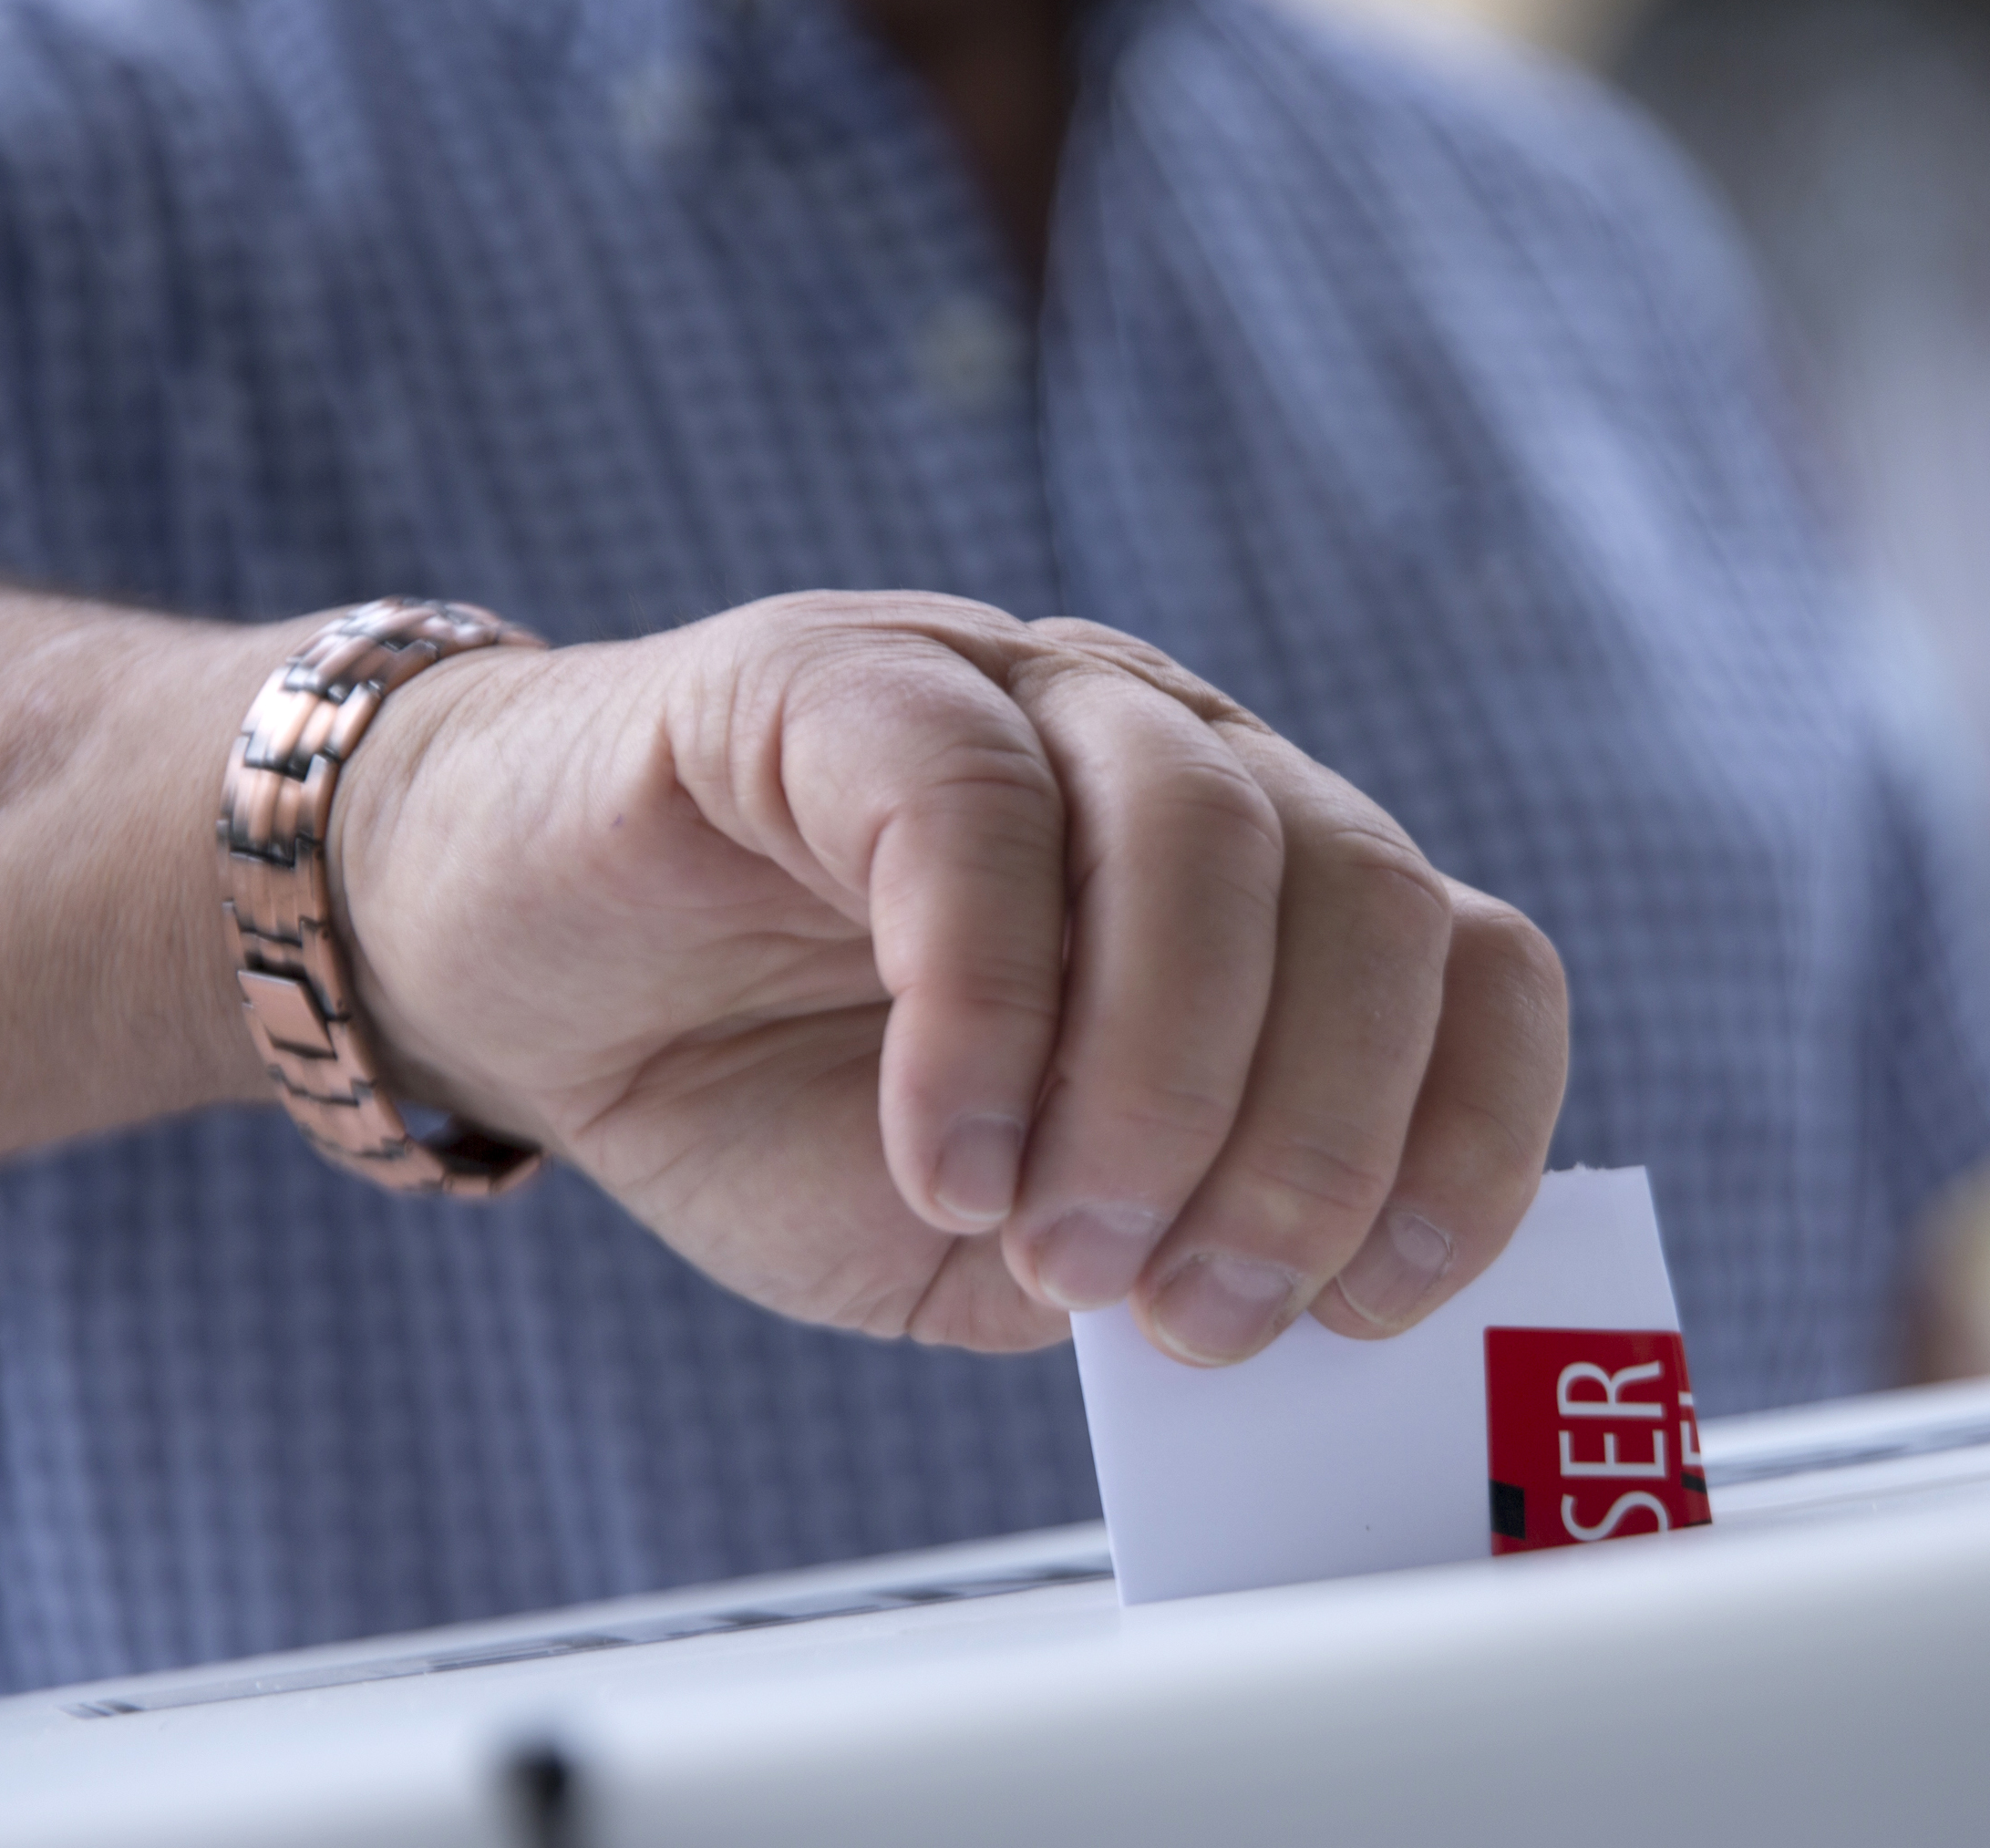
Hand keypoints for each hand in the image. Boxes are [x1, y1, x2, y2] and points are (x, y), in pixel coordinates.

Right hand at [331, 592, 1568, 1361]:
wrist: (521, 981)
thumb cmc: (782, 1102)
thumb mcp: (1008, 1237)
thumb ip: (1153, 1255)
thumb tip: (1291, 1306)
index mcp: (1260, 887)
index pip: (1467, 959)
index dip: (1466, 1133)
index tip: (1378, 1303)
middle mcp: (1173, 757)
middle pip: (1365, 893)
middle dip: (1310, 1140)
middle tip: (1192, 1314)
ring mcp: (1018, 692)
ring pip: (1201, 836)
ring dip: (1160, 1088)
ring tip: (1054, 1248)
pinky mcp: (843, 675)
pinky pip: (968, 811)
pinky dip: (983, 1015)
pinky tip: (938, 1157)